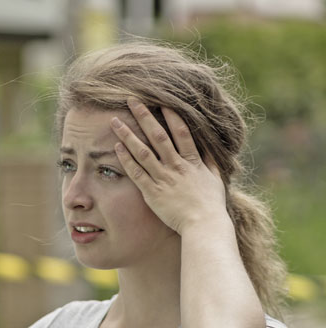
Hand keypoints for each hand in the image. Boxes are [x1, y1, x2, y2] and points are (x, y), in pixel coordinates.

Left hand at [110, 99, 228, 234]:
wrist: (204, 225)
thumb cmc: (211, 204)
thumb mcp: (215, 178)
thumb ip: (210, 161)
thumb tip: (211, 146)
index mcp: (193, 161)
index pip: (181, 132)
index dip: (170, 115)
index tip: (161, 101)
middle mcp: (177, 166)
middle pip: (158, 136)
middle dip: (144, 116)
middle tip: (131, 100)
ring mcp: (163, 178)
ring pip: (143, 152)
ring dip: (128, 135)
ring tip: (115, 121)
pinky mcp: (152, 192)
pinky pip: (136, 173)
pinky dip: (126, 159)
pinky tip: (116, 147)